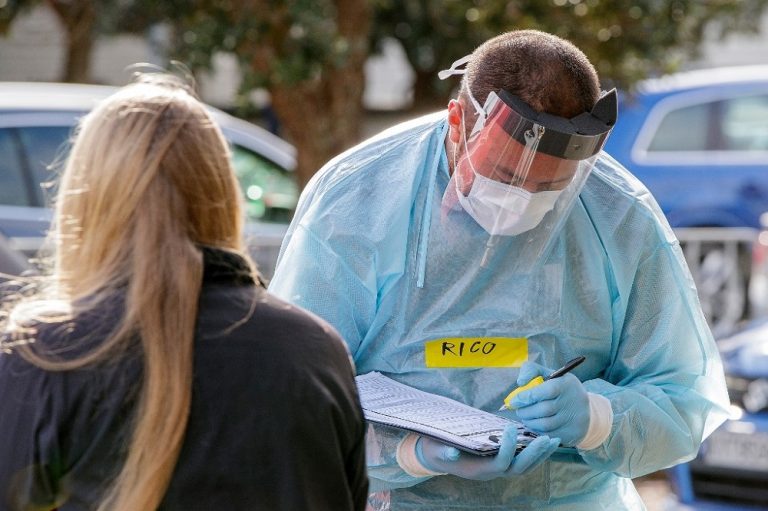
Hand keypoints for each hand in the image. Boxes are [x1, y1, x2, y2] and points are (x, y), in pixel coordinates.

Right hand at [415, 423, 558, 480]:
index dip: (509, 448)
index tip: (511, 427)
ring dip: (540, 454)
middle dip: (534, 454)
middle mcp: (491, 472)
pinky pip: (522, 460)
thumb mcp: (437, 449)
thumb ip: (444, 451)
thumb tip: (452, 453)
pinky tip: (543, 439)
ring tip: (553, 439)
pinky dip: (534, 452)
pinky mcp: (501, 461)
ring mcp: (498, 468)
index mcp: (479, 470)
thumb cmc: (437, 449)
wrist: (437, 456)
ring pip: (524, 466)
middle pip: (519, 468)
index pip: (501, 463)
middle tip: (547, 438)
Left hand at [511, 361, 589, 446]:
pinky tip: (534, 424)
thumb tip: (520, 382)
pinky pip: (549, 435)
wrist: (585, 408)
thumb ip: (532, 371)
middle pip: (544, 409)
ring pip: (545, 424)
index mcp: (566, 384)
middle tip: (518, 410)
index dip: (527, 396)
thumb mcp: (549, 374)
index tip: (514, 401)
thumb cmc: (560, 388)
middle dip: (526, 411)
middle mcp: (573, 402)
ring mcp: (574, 419)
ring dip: (529, 422)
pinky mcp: (571, 433)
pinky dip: (537, 430)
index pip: (547, 390)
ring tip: (524, 417)